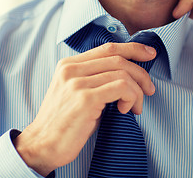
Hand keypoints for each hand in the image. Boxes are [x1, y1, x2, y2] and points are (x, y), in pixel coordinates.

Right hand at [13, 43, 155, 175]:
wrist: (43, 145)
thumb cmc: (65, 121)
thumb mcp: (78, 92)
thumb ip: (97, 77)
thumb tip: (129, 74)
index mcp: (69, 64)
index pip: (108, 48)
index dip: (133, 48)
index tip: (149, 54)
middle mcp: (71, 69)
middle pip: (118, 59)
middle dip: (141, 73)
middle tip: (149, 89)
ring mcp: (77, 83)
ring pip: (123, 74)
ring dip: (137, 91)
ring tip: (135, 107)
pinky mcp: (85, 98)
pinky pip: (121, 87)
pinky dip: (131, 97)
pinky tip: (125, 110)